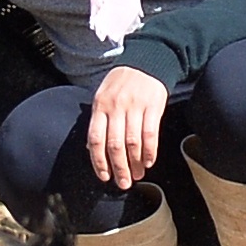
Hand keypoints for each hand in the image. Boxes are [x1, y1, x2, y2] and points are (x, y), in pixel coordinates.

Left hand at [86, 66, 167, 189]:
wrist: (146, 62)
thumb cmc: (121, 83)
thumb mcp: (103, 96)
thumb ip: (98, 120)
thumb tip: (92, 149)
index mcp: (100, 106)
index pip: (95, 138)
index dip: (98, 161)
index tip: (104, 176)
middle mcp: (115, 107)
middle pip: (114, 145)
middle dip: (119, 168)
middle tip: (123, 183)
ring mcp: (134, 106)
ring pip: (133, 142)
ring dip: (135, 163)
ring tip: (137, 175)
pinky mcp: (153, 106)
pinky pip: (150, 134)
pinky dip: (150, 151)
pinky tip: (149, 162)